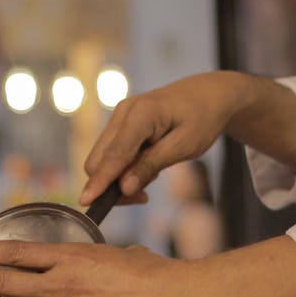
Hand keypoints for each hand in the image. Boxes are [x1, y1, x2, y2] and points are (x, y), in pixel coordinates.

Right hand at [81, 72, 253, 206]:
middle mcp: (123, 112)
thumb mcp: (184, 146)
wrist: (210, 94)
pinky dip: (123, 168)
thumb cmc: (203, 118)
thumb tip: (124, 187)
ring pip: (102, 158)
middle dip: (112, 185)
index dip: (101, 181)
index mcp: (141, 113)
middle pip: (99, 159)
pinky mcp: (121, 124)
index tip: (86, 202)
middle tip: (143, 197)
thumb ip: (152, 165)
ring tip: (152, 178)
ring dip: (119, 178)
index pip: (114, 154)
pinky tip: (146, 167)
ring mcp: (119, 116)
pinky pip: (112, 153)